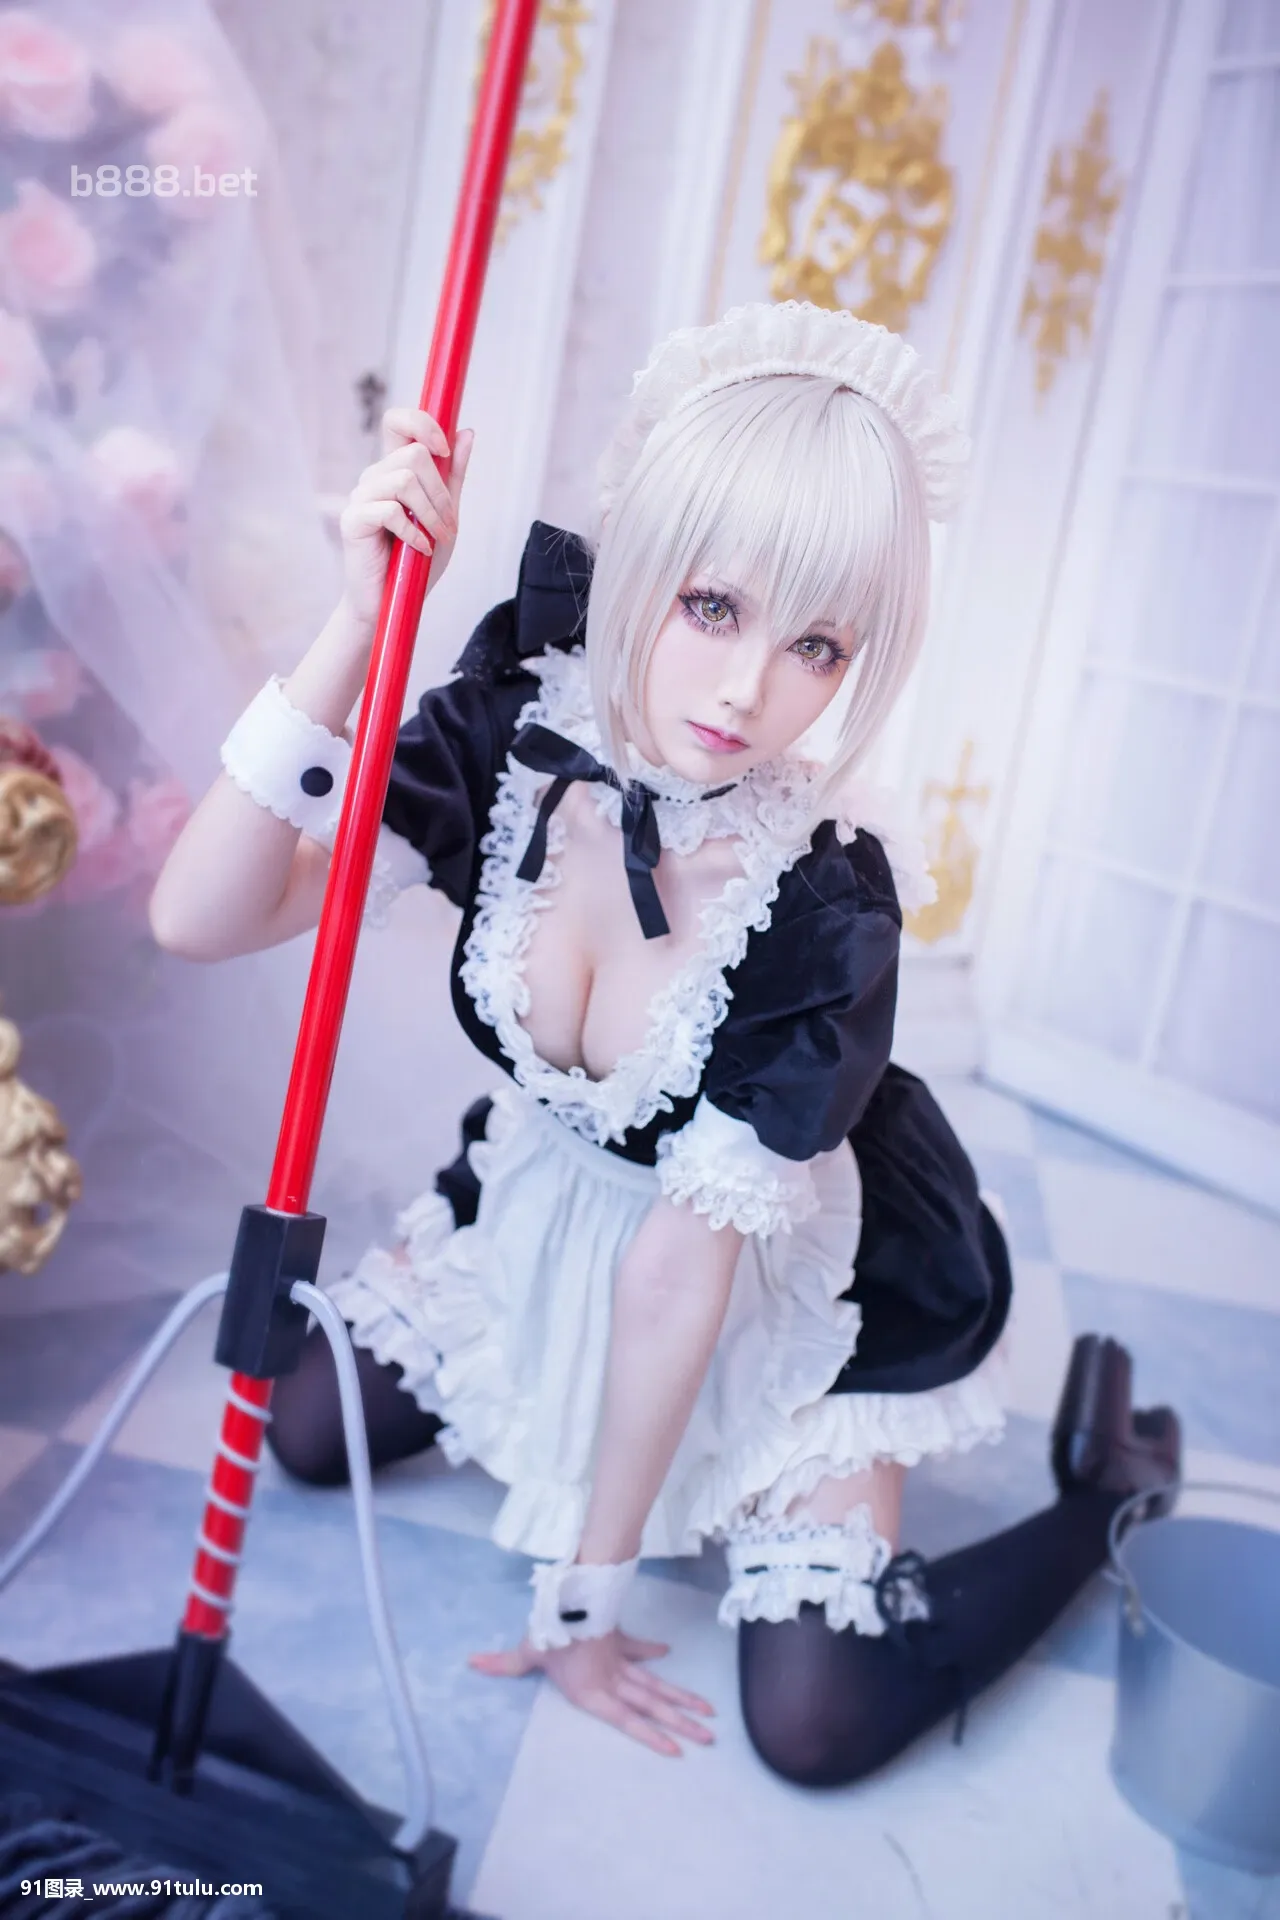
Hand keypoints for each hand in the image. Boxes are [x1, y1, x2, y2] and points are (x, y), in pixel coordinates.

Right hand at [337, 406, 473, 629]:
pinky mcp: (353, 521)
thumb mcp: (445, 515)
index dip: (422, 423)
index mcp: (393, 470)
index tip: (445, 451)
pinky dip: (413, 532)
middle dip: (441, 492)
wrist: (391, 603)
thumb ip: (453, 476)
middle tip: (448, 524)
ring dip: (431, 514)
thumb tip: (465, 432)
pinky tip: (419, 549)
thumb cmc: (415, 561)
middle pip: (413, 453)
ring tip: (437, 539)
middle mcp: (374, 477)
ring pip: (404, 480)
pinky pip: (390, 510)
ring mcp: (360, 497)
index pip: (398, 421)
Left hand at [469, 1628, 715, 1757]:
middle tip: (710, 1736)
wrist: (575, 1593)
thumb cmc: (552, 1628)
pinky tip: (668, 1655)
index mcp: (593, 1692)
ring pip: (657, 1684)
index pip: (627, 1719)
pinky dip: (652, 1652)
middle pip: (653, 1705)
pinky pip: (639, 1651)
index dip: (650, 1736)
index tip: (677, 1749)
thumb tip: (471, 1663)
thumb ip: (503, 1663)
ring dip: (682, 1697)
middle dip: (682, 1722)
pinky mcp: (620, 1639)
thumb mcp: (527, 1650)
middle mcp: (613, 1681)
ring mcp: (620, 1660)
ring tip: (708, 1711)